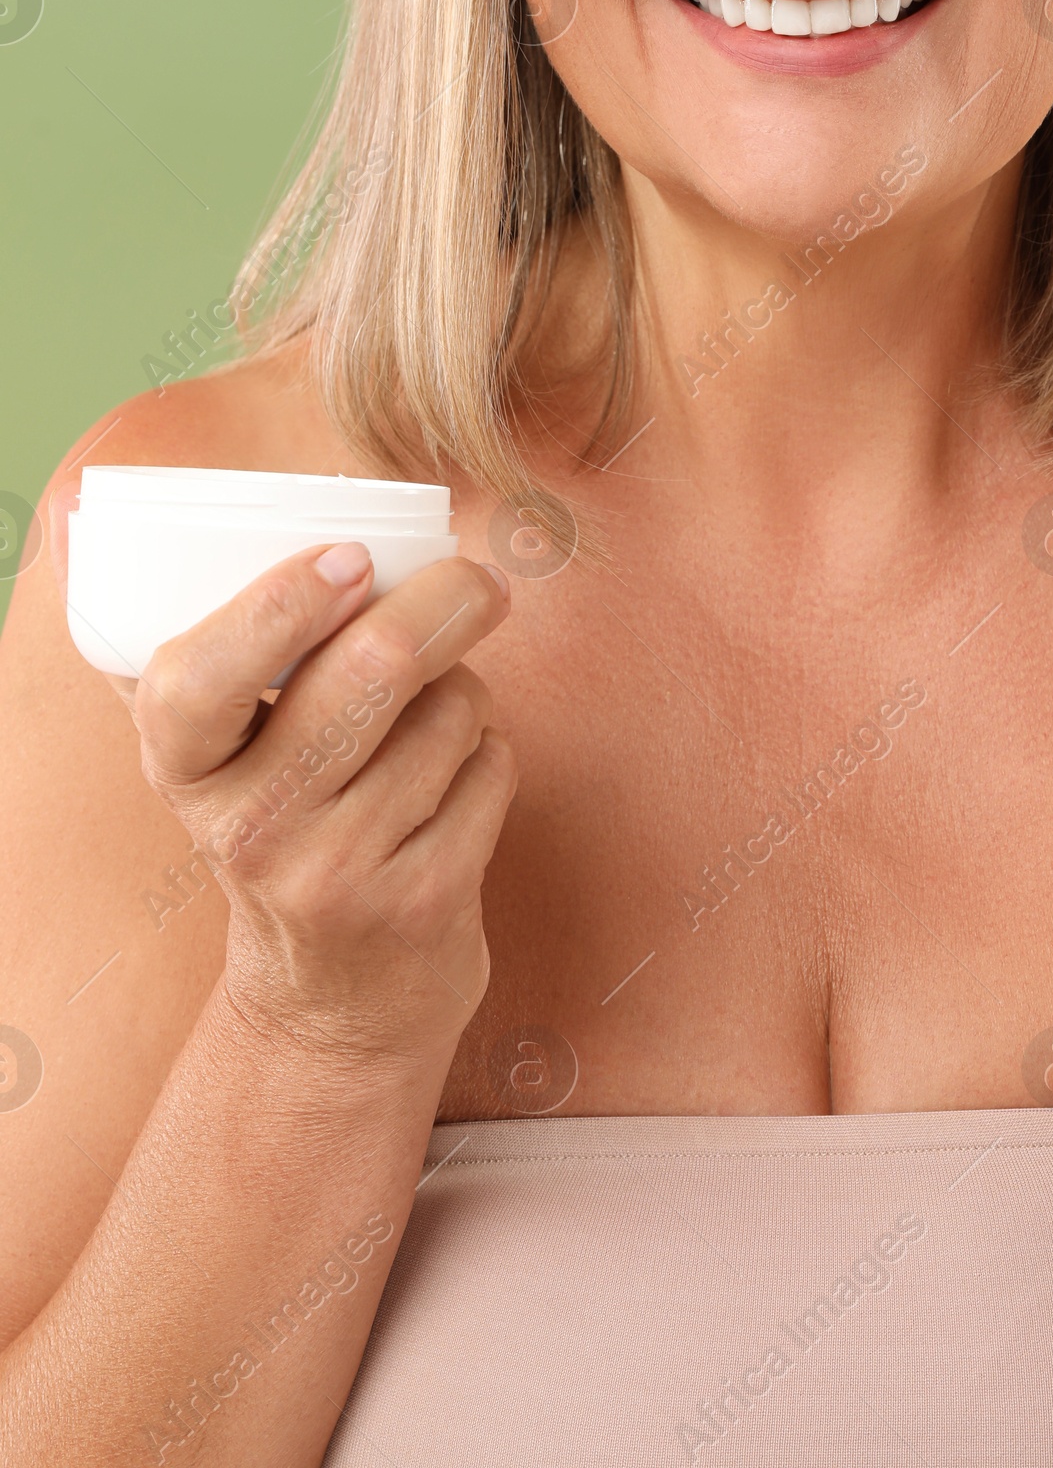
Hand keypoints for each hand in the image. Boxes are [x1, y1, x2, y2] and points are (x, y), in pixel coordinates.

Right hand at [122, 542, 516, 1064]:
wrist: (335, 1001)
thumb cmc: (283, 827)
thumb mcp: (217, 760)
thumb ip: (194, 653)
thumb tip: (85, 528)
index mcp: (185, 768)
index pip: (198, 680)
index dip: (278, 606)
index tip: (347, 559)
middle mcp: (252, 826)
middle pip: (371, 668)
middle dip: (442, 601)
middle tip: (475, 582)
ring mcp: (339, 871)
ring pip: (450, 708)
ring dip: (465, 690)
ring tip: (429, 723)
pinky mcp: (423, 903)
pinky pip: (490, 767)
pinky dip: (490, 754)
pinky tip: (452, 785)